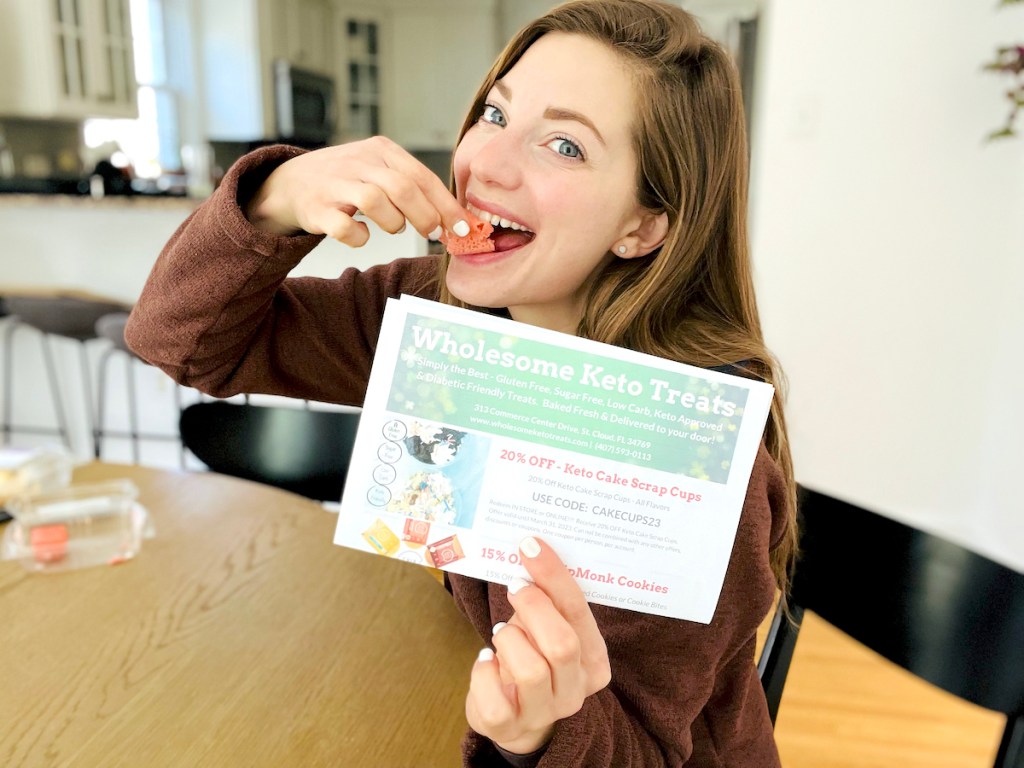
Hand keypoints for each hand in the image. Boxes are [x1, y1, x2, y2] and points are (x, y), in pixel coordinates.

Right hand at [245, 136, 470, 245]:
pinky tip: (360, 235)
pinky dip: (359, 237)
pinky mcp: (317, 208)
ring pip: (376, 202)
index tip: (463, 227)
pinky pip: (346, 227)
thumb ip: (414, 188)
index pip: (422, 176)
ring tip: (392, 227)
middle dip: (426, 216)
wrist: (292, 182)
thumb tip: (451, 219)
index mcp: (381, 151)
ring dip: (393, 224)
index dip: (446, 205)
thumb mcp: (381, 171)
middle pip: (403, 188)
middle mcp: (359, 162)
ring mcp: (336, 184)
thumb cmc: (348, 181)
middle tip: (433, 234)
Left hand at [466, 537, 611, 754]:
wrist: (517, 715)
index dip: (554, 576)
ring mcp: (544, 712)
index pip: (579, 613)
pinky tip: (487, 661)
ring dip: (508, 640)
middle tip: (515, 585)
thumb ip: (546, 600)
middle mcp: (575, 690)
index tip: (531, 546)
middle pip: (562, 644)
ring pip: (530, 670)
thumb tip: (530, 551)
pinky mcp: (509, 727)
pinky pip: (494, 697)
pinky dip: (483, 672)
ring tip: (501, 634)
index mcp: (593, 661)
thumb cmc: (532, 656)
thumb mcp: (545, 629)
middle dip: (533, 606)